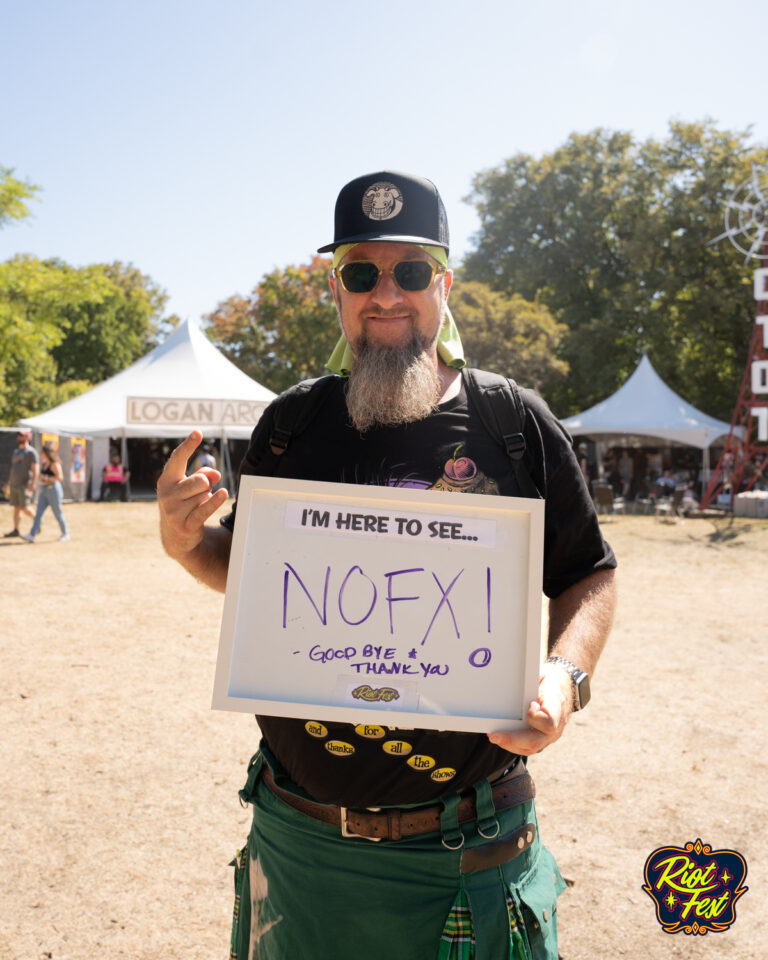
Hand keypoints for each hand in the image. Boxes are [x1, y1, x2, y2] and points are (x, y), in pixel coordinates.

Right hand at [157, 429, 228, 560]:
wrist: (176, 536)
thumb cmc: (184, 503)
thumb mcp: (190, 487)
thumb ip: (203, 475)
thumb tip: (215, 475)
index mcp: (166, 480)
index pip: (177, 459)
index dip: (188, 445)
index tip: (198, 432)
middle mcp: (167, 494)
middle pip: (200, 480)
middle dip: (206, 485)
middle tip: (201, 492)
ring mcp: (174, 510)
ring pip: (204, 495)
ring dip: (207, 499)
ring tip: (196, 506)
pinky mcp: (185, 524)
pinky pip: (206, 508)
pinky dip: (216, 501)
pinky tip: (223, 494)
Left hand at [487, 662, 572, 755]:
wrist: (561, 685)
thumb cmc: (547, 679)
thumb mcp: (541, 673)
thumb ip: (528, 682)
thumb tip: (506, 683)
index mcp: (557, 705)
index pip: (549, 721)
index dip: (535, 718)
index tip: (528, 706)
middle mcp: (558, 724)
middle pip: (536, 740)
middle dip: (513, 739)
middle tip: (494, 735)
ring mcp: (552, 734)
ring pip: (531, 748)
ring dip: (510, 744)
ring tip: (494, 736)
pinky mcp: (544, 738)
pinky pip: (529, 747)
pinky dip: (513, 744)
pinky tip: (501, 737)